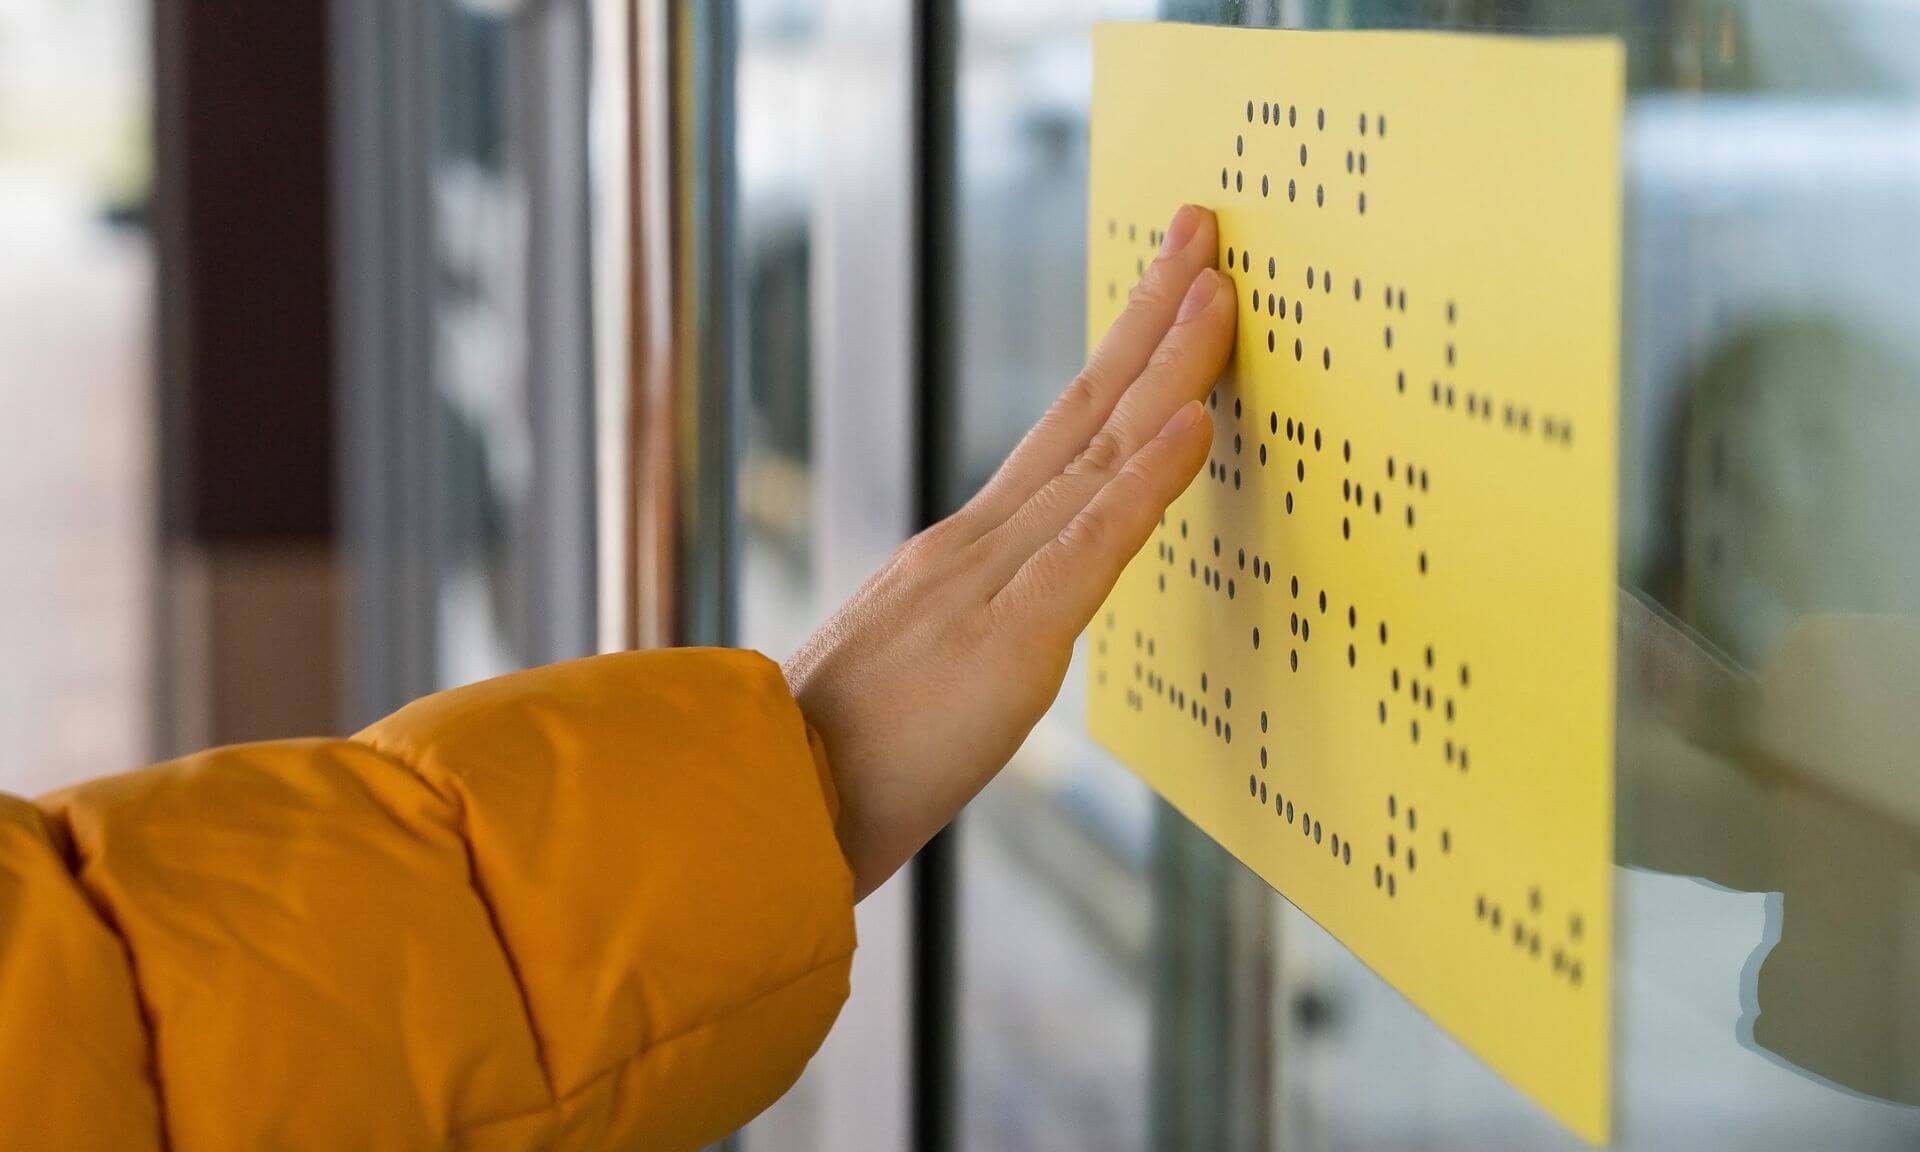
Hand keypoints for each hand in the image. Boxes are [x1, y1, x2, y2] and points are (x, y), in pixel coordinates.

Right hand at [785, 204, 1235, 900]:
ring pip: (1096, 456)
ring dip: (1168, 368)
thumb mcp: (920, 674)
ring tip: (1221, 292)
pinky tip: (1196, 423)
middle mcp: (977, 544)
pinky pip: (1087, 549)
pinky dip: (1146, 482)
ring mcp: (989, 583)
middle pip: (1084, 412)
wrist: (763, 813)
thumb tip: (1019, 617)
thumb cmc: (836, 763)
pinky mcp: (1005, 642)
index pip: (1061, 435)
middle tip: (1203, 229)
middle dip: (1151, 318)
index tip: (1167, 289)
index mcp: (961, 553)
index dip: (1122, 357)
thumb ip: (973, 627)